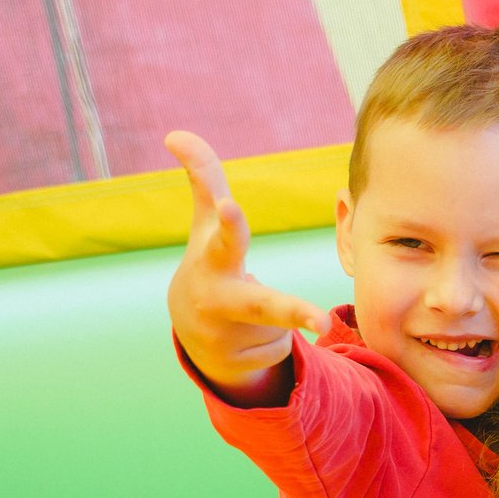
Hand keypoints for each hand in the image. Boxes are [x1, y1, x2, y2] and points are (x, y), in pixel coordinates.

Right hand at [164, 130, 329, 405]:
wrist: (193, 334)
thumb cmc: (210, 264)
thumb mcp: (208, 225)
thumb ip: (203, 178)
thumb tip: (175, 131)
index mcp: (214, 261)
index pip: (225, 237)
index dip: (227, 221)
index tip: (229, 206)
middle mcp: (218, 301)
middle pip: (265, 305)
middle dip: (294, 311)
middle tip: (323, 323)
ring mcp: (229, 339)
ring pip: (285, 325)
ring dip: (283, 318)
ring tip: (254, 314)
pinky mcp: (243, 365)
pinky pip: (282, 348)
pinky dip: (280, 337)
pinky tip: (252, 337)